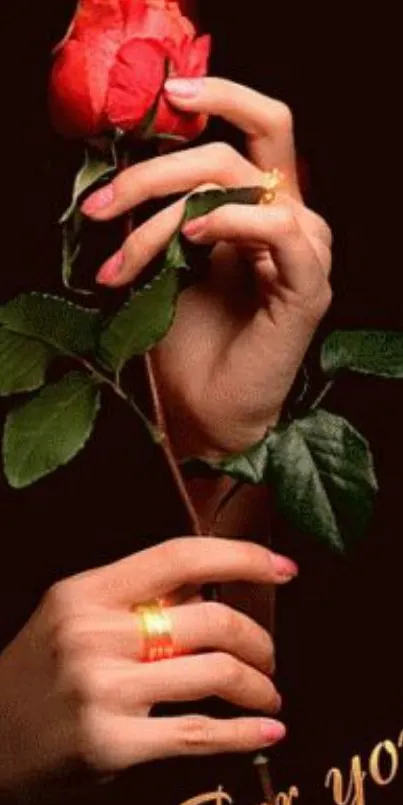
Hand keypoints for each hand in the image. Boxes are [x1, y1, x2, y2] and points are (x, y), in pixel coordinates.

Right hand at [0, 538, 296, 791]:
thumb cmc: (38, 675)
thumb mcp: (72, 617)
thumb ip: (137, 599)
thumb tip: (209, 585)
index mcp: (86, 591)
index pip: (179, 556)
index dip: (240, 557)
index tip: (283, 568)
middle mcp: (93, 634)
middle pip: (209, 620)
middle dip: (257, 639)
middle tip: (269, 656)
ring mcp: (102, 690)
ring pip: (214, 674)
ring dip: (258, 685)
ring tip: (267, 694)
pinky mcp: (112, 743)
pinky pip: (197, 732)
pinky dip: (243, 734)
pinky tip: (267, 732)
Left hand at [82, 77, 331, 458]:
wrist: (204, 408)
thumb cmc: (186, 340)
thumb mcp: (167, 259)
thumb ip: (167, 210)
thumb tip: (129, 167)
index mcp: (261, 206)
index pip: (256, 126)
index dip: (220, 96)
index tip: (164, 95)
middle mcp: (288, 219)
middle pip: (232, 151)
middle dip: (154, 172)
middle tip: (101, 206)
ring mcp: (304, 251)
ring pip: (241, 186)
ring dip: (168, 216)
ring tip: (126, 260)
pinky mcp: (308, 286)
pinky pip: (280, 228)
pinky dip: (233, 220)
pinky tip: (194, 236)